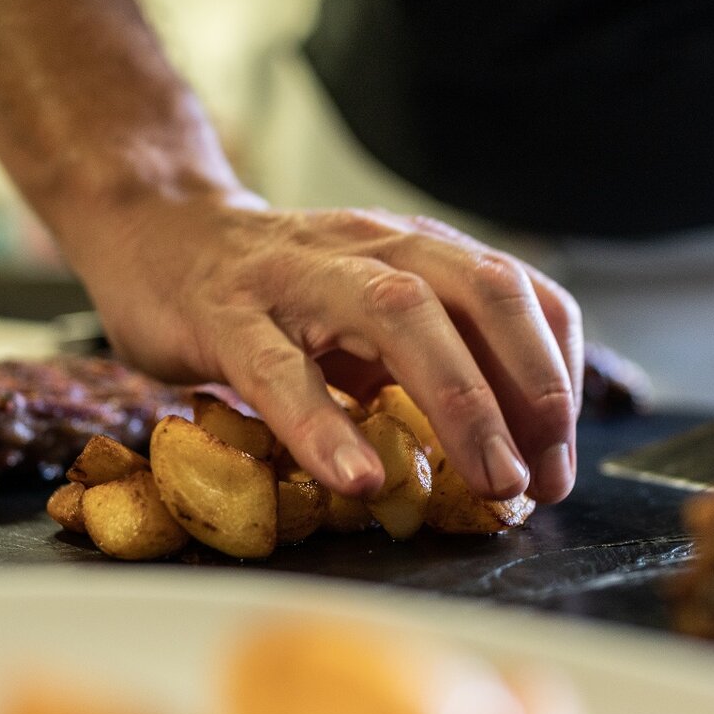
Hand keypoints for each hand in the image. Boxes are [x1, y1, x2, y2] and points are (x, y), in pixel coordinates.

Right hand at [64, 193, 583, 502]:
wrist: (154, 230)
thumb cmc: (273, 293)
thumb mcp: (367, 312)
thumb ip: (426, 362)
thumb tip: (508, 455)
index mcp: (417, 249)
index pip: (519, 293)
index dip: (556, 376)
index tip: (559, 459)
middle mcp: (372, 247)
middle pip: (478, 294)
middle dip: (529, 389)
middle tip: (540, 479)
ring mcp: (298, 275)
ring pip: (397, 314)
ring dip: (460, 402)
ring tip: (489, 482)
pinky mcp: (225, 313)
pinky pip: (279, 369)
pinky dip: (325, 426)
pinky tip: (355, 480)